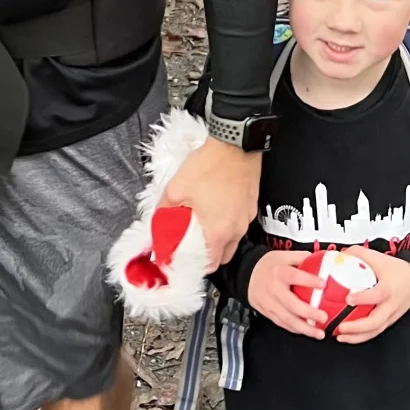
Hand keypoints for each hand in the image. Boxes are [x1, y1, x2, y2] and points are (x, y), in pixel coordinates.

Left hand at [161, 136, 261, 266]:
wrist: (235, 144)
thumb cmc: (209, 165)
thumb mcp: (176, 189)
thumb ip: (165, 211)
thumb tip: (159, 222)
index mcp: (218, 232)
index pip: (209, 265)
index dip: (194, 265)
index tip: (183, 258)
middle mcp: (236, 229)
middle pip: (223, 256)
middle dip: (208, 255)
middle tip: (192, 244)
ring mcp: (246, 217)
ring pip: (233, 240)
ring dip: (219, 239)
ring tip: (203, 225)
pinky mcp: (251, 205)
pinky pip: (239, 223)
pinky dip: (227, 223)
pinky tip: (215, 209)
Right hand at [246, 249, 330, 338]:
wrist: (246, 273)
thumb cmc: (270, 265)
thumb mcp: (284, 255)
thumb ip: (303, 258)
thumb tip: (324, 262)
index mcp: (279, 272)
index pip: (295, 276)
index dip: (309, 281)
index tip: (324, 285)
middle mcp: (274, 289)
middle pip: (291, 304)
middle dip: (309, 312)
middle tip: (324, 317)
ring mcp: (269, 303)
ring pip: (287, 319)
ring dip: (304, 328)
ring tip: (319, 334)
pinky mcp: (267, 312)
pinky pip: (282, 323)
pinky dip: (295, 329)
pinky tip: (306, 332)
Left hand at [333, 250, 409, 343]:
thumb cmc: (398, 271)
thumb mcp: (378, 258)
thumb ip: (358, 254)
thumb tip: (339, 255)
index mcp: (388, 288)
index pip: (377, 295)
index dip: (363, 298)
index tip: (348, 298)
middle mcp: (390, 305)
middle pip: (376, 322)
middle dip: (357, 327)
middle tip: (341, 327)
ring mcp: (390, 316)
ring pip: (375, 331)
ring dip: (357, 336)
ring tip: (340, 336)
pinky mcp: (388, 322)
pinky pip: (375, 332)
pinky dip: (361, 337)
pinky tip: (348, 337)